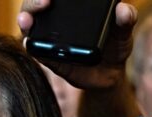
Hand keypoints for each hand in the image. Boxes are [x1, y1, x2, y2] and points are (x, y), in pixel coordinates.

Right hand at [17, 0, 136, 88]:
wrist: (109, 74)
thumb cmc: (115, 46)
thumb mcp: (124, 31)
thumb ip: (126, 20)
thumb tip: (123, 10)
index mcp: (74, 5)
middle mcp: (57, 18)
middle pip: (36, 3)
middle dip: (33, 1)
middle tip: (44, 2)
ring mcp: (50, 36)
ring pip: (29, 23)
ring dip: (25, 19)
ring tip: (27, 20)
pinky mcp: (48, 56)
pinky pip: (35, 50)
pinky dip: (31, 46)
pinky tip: (30, 43)